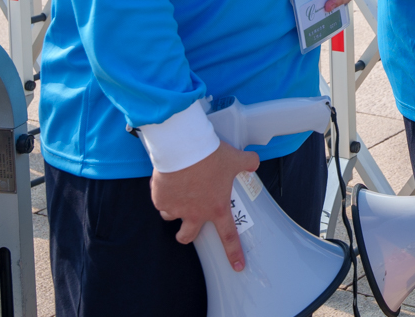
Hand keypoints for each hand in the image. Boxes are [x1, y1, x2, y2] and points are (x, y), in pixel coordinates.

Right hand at [151, 141, 259, 271]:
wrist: (184, 149)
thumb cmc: (211, 156)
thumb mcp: (235, 158)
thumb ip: (247, 163)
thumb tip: (254, 162)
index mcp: (217, 208)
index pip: (228, 236)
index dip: (233, 252)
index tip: (237, 266)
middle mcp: (195, 213)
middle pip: (187, 236)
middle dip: (185, 235)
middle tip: (187, 227)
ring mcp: (175, 208)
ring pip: (171, 216)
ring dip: (174, 208)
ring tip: (178, 191)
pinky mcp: (160, 199)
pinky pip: (161, 200)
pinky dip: (163, 192)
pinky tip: (169, 179)